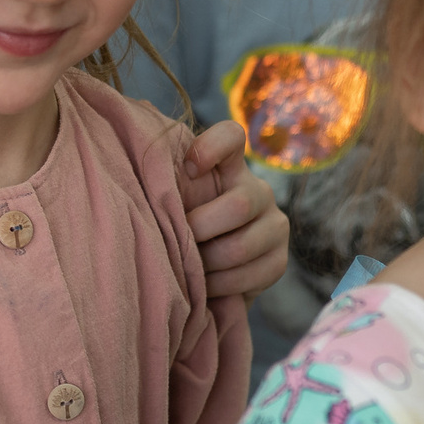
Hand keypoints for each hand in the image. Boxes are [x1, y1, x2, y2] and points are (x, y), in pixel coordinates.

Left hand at [179, 121, 289, 299]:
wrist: (209, 272)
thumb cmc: (183, 229)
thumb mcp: (175, 204)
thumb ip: (167, 190)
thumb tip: (145, 190)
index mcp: (230, 167)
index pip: (231, 137)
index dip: (212, 147)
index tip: (188, 167)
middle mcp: (259, 191)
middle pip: (240, 204)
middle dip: (200, 229)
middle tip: (178, 242)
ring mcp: (275, 226)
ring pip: (239, 247)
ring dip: (205, 265)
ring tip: (187, 269)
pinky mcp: (279, 261)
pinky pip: (248, 277)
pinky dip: (219, 286)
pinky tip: (204, 286)